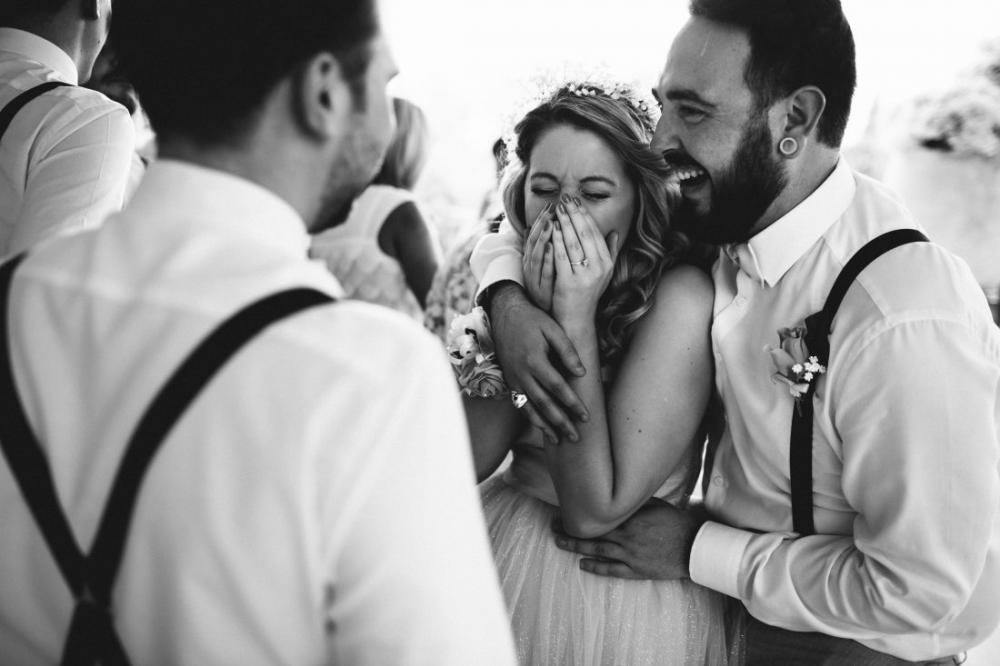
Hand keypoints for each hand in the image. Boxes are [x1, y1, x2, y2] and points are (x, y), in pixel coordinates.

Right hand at [489, 283, 589, 441]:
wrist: (505, 314)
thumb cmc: (533, 320)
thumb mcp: (553, 329)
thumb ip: (567, 351)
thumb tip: (581, 373)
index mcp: (534, 359)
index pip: (557, 387)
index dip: (572, 403)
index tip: (586, 416)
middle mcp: (522, 373)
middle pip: (544, 403)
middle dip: (561, 421)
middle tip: (576, 437)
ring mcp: (514, 379)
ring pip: (530, 408)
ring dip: (545, 426)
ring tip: (560, 440)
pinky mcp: (510, 381)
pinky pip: (520, 404)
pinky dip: (532, 418)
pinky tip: (543, 428)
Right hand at [522, 203, 554, 311]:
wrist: (551, 317)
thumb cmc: (550, 288)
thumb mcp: (545, 266)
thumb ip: (540, 247)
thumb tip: (531, 226)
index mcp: (533, 261)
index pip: (536, 236)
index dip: (542, 220)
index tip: (551, 205)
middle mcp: (531, 268)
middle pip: (534, 242)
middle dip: (542, 223)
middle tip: (551, 208)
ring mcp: (534, 279)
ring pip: (536, 254)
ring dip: (543, 237)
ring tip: (550, 221)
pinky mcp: (541, 290)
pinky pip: (543, 272)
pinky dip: (546, 259)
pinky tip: (551, 247)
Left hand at [551, 195, 620, 325]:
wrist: (576, 320)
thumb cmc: (587, 294)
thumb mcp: (603, 274)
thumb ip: (609, 252)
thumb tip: (614, 232)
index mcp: (606, 263)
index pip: (596, 233)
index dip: (585, 215)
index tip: (576, 201)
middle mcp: (599, 268)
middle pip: (586, 234)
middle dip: (575, 214)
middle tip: (566, 198)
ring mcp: (585, 276)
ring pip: (574, 242)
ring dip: (565, 223)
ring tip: (558, 208)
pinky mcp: (569, 282)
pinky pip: (562, 256)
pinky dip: (556, 240)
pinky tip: (551, 228)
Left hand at [552, 498, 702, 579]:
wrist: (693, 548)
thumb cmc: (676, 523)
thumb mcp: (656, 505)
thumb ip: (635, 503)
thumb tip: (617, 496)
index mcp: (632, 519)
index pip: (600, 515)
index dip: (581, 513)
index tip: (565, 509)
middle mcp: (627, 537)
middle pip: (593, 533)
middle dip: (571, 530)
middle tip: (552, 526)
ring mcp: (630, 555)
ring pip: (597, 550)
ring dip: (576, 547)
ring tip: (559, 542)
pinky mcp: (636, 570)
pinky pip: (611, 570)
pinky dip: (595, 567)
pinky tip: (581, 564)